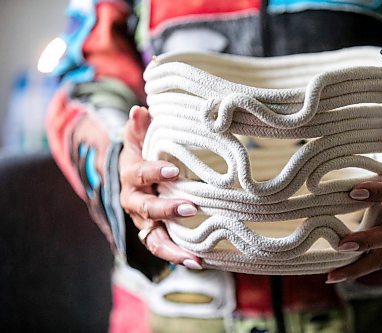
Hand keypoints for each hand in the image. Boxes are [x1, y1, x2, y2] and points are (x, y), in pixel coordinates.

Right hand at [119, 105, 201, 268]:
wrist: (129, 181)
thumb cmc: (139, 157)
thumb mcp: (136, 140)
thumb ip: (139, 127)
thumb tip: (140, 109)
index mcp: (130, 176)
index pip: (140, 174)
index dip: (154, 172)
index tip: (174, 171)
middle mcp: (134, 202)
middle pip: (147, 208)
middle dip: (167, 209)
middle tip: (191, 207)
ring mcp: (144, 221)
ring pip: (153, 238)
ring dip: (172, 248)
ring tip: (194, 256)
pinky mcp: (153, 233)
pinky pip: (163, 247)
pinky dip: (177, 256)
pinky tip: (199, 262)